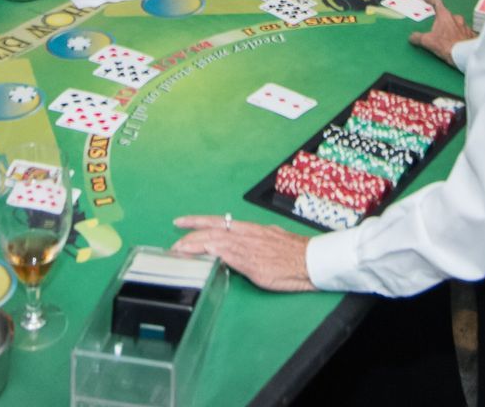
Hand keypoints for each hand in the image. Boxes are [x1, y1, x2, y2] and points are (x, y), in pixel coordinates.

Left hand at [170, 215, 314, 291]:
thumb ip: (254, 242)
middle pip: (210, 230)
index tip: (180, 221)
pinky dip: (210, 253)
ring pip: (213, 241)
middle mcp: (245, 234)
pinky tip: (199, 254)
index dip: (197, 221)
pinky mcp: (250, 262)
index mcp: (249, 229)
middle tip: (173, 244)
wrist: (310, 260)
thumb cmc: (294, 254)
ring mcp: (246, 247)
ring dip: (193, 246)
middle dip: (189, 236)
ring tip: (178, 252)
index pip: (217, 221)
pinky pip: (225, 255)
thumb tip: (245, 245)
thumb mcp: (271, 241)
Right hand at [408, 0, 475, 66]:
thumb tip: (412, 37)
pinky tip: (457, 43)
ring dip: (451, 28)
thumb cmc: (446, 45)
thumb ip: (418, 37)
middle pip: (447, 15)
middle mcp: (456, 18)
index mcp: (445, 16)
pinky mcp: (471, 35)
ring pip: (456, 24)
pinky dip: (460, 35)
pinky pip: (464, 32)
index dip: (431, 0)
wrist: (465, 55)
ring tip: (447, 38)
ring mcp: (465, 26)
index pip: (437, 2)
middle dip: (441, 19)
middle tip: (436, 27)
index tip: (427, 1)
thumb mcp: (427, 41)